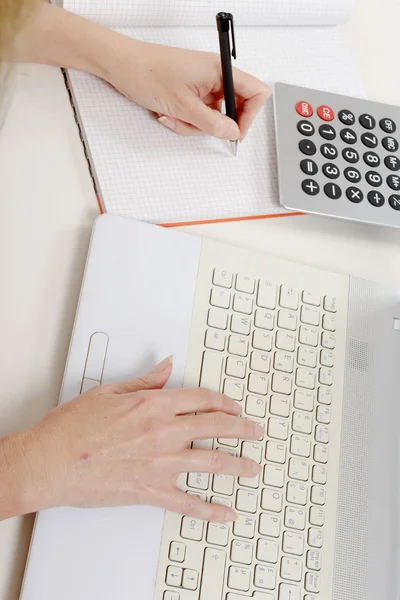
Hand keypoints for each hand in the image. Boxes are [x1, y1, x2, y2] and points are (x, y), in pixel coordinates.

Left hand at [16, 4, 268, 140]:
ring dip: (195, 125)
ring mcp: (201, 84)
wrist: (118, 65)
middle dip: (216, 124)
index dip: (250, 115)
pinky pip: (197, 114)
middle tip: (199, 126)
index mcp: (219, 70)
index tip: (235, 131)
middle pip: (234, 108)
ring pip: (213, 116)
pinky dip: (185, 121)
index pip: (256, 92)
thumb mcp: (182, 105)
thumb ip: (211, 122)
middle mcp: (214, 75)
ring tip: (176, 118)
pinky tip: (169, 115)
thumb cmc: (146, 71)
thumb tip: (232, 132)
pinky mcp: (189, 92)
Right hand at [21, 357, 262, 521]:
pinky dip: (211, 511)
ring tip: (253, 467)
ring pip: (213, 463)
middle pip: (217, 428)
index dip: (224, 402)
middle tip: (256, 432)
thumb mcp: (110, 392)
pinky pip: (189, 503)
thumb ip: (145, 381)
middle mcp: (163, 432)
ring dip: (239, 465)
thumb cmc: (72, 426)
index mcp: (154, 405)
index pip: (202, 399)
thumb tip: (167, 367)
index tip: (234, 407)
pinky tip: (228, 513)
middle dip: (243, 429)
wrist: (49, 461)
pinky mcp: (150, 491)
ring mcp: (160, 464)